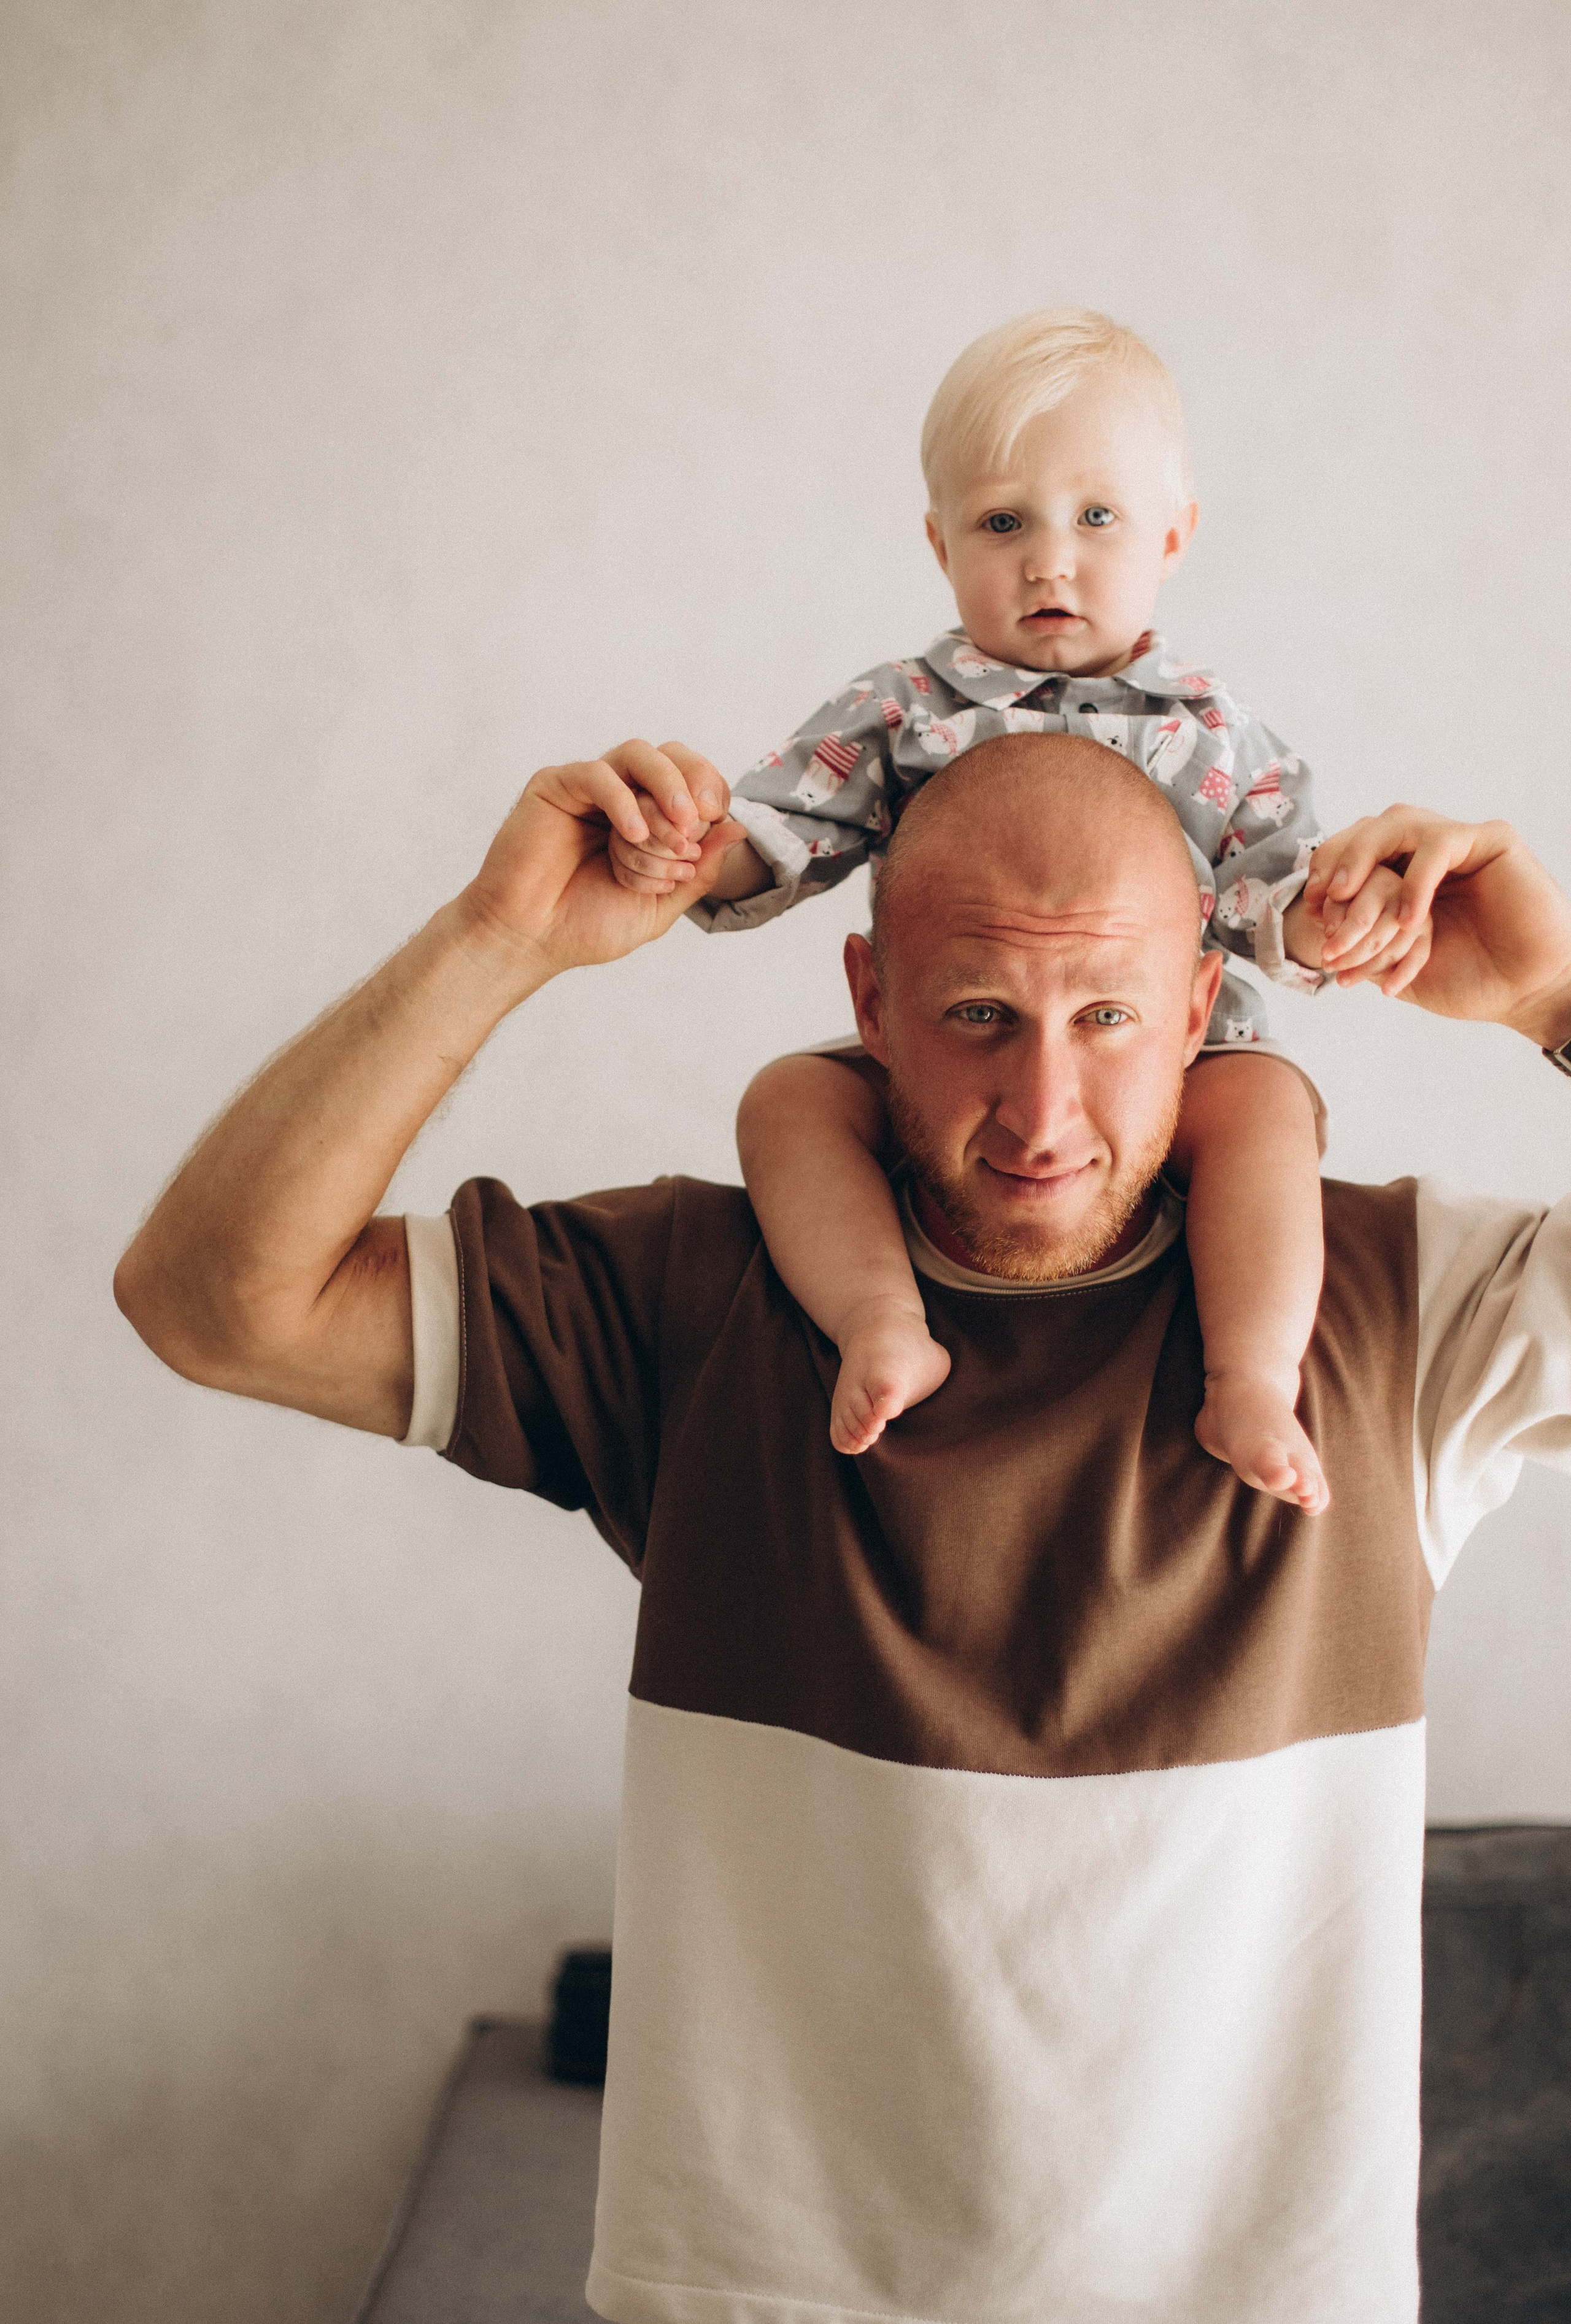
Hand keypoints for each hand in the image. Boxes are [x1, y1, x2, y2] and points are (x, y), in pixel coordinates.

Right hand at [460, 739, 743, 981]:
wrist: (532, 940)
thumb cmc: (587, 925)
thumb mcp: (659, 905)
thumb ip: (699, 872)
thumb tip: (739, 830)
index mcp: (649, 820)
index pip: (692, 783)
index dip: (712, 793)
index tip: (717, 823)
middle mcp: (621, 797)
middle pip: (670, 756)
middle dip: (695, 781)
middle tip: (701, 818)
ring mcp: (588, 789)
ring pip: (637, 755)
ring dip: (665, 786)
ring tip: (676, 828)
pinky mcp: (555, 787)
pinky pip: (597, 774)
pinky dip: (622, 800)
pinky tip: (630, 835)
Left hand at [1302, 807, 1570, 1042]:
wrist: (1521, 994)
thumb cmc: (1466, 981)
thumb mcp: (1394, 963)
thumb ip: (1360, 941)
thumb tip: (1312, 932)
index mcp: (1405, 874)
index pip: (1355, 850)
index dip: (1326, 869)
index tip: (1310, 908)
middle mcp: (1429, 852)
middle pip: (1372, 828)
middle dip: (1338, 857)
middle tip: (1322, 895)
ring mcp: (1460, 842)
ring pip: (1400, 822)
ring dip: (1365, 857)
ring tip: (1348, 897)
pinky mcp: (1492, 840)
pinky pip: (1442, 841)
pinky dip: (1416, 878)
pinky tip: (1408, 918)